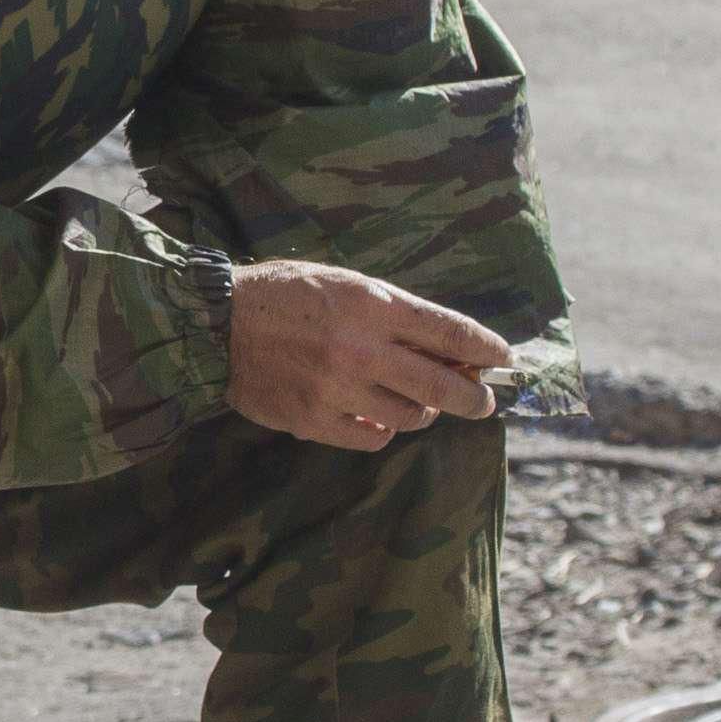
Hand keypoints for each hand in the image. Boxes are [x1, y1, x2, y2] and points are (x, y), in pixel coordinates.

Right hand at [226, 258, 509, 452]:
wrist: (215, 323)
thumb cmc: (285, 294)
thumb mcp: (344, 283)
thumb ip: (394, 312)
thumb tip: (447, 346)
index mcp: (371, 305)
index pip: (451, 331)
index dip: (487, 348)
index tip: (505, 358)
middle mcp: (360, 348)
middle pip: (443, 385)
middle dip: (475, 396)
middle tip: (482, 401)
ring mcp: (336, 389)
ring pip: (410, 416)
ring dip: (422, 412)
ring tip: (415, 404)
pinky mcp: (313, 420)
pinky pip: (371, 438)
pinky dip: (383, 431)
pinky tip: (376, 418)